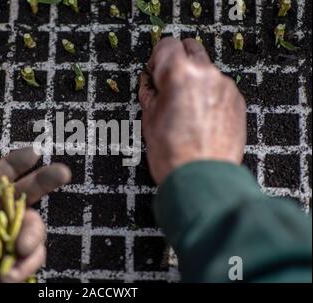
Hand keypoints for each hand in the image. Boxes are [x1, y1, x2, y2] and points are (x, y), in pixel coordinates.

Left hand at [0, 147, 70, 281]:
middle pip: (26, 194)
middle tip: (63, 172)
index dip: (15, 164)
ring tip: (18, 250)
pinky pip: (36, 254)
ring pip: (35, 225)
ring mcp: (9, 240)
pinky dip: (27, 263)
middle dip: (45, 180)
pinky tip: (10, 274)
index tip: (34, 153)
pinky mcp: (19, 261)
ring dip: (31, 236)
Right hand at [139, 38, 246, 184]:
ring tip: (185, 110)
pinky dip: (209, 95)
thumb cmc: (173, 154)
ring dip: (195, 80)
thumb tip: (150, 81)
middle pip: (191, 48)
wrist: (202, 179)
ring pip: (207, 70)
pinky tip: (200, 118)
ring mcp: (226, 87)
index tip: (154, 73)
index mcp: (180, 74)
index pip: (167, 44)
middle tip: (168, 85)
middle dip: (178, 62)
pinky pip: (220, 88)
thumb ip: (150, 91)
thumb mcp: (148, 118)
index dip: (156, 59)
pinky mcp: (237, 101)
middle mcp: (207, 74)